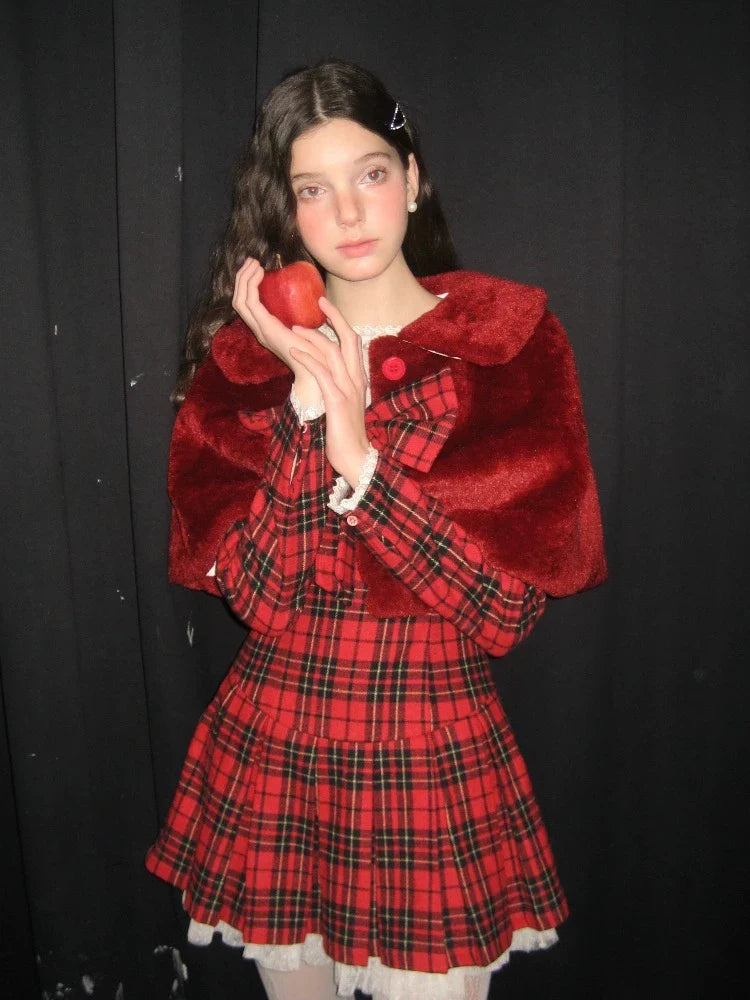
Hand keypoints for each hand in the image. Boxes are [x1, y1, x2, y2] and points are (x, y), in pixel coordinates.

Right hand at [232, 257, 327, 386]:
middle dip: (242, 278)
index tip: (258, 268)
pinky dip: (252, 285)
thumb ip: (306, 317)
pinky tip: (259, 273)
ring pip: (240, 300)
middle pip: (239, 301)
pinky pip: (251, 302)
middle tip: (252, 261)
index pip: (248, 305)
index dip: (248, 285)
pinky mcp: (266, 328)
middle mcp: (260, 330)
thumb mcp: (310, 329)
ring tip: (254, 263)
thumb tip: (317, 299)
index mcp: (268, 330)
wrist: (319, 371)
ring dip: (245, 278)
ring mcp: (261, 330)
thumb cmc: (319, 353)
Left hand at [289, 297, 369, 486]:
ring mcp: (347, 389)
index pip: (353, 342)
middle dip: (335, 317)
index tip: (326, 306)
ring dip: (313, 337)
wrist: (356, 457)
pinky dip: (308, 359)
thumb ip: (337, 384)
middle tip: (319, 301)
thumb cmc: (346, 433)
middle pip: (349, 339)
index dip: (341, 321)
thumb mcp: (344, 403)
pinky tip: (293, 351)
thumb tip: (323, 371)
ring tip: (294, 327)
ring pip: (333, 353)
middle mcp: (356, 379)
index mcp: (358, 378)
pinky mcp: (337, 401)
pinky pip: (322, 374)